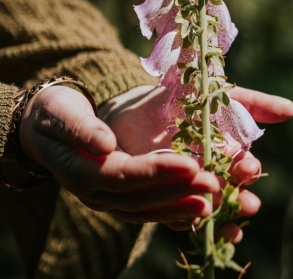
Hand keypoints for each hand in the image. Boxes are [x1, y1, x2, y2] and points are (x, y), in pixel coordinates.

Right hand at [18, 86, 218, 223]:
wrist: (44, 126)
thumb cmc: (53, 113)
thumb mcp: (61, 113)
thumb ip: (81, 128)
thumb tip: (106, 142)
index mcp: (81, 171)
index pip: (124, 174)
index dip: (158, 171)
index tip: (190, 164)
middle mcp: (94, 192)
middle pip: (140, 197)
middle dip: (178, 192)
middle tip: (214, 184)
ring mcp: (105, 198)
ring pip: (146, 209)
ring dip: (180, 207)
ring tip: (214, 201)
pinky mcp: (116, 196)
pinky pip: (145, 209)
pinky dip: (171, 211)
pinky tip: (196, 207)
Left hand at [101, 84, 292, 237]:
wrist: (134, 105)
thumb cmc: (180, 100)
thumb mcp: (216, 96)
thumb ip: (251, 104)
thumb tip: (290, 110)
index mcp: (224, 151)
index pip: (240, 166)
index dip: (247, 169)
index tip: (249, 166)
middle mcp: (210, 172)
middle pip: (230, 190)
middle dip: (240, 197)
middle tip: (248, 202)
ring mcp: (188, 187)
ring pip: (209, 205)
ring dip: (221, 214)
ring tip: (227, 220)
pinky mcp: (164, 196)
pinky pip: (179, 215)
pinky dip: (192, 222)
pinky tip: (200, 225)